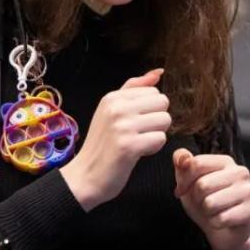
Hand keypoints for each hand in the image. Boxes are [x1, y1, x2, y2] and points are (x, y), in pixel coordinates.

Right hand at [61, 68, 170, 210]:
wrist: (85, 177)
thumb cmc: (103, 144)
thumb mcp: (112, 111)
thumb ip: (134, 89)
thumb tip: (159, 72)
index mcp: (112, 97)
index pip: (154, 91)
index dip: (150, 109)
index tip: (134, 122)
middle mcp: (116, 108)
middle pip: (163, 103)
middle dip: (157, 120)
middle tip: (138, 133)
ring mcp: (122, 126)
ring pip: (165, 120)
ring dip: (156, 135)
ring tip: (137, 143)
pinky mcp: (129, 146)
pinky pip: (160, 139)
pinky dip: (153, 149)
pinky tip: (137, 153)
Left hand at [172, 150, 249, 249]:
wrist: (224, 231)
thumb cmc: (207, 203)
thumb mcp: (189, 183)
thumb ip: (183, 164)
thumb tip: (180, 157)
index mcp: (225, 161)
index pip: (196, 163)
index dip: (183, 182)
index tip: (183, 191)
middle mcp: (240, 172)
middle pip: (202, 185)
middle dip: (197, 199)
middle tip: (204, 203)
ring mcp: (249, 190)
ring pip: (210, 203)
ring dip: (206, 213)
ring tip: (214, 212)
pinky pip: (220, 219)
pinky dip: (215, 223)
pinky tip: (223, 221)